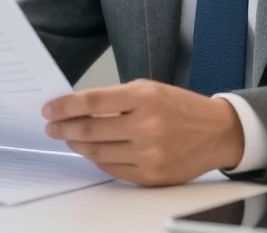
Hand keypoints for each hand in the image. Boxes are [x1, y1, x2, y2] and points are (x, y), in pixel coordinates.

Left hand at [43, 79, 243, 185]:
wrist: (218, 133)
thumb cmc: (180, 108)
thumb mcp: (150, 90)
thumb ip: (115, 99)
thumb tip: (77, 109)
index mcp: (145, 98)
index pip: (92, 102)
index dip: (64, 106)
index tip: (49, 109)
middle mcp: (147, 126)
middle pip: (90, 130)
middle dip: (64, 128)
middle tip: (52, 127)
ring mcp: (150, 154)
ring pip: (98, 152)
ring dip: (78, 145)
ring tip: (70, 138)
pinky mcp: (152, 176)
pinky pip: (112, 170)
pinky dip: (97, 160)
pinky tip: (92, 151)